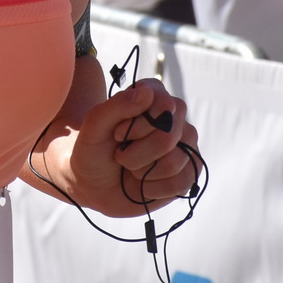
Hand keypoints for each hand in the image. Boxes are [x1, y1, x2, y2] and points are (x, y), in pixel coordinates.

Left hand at [53, 78, 199, 216]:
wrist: (94, 184)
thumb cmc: (94, 149)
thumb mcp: (95, 125)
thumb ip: (117, 106)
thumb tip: (147, 93)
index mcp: (154, 96)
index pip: (163, 106)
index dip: (137, 126)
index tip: (117, 134)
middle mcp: (175, 118)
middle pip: (167, 137)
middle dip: (135, 154)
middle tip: (121, 154)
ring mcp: (186, 145)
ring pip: (173, 163)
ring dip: (142, 172)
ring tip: (132, 168)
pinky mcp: (189, 172)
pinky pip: (180, 183)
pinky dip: (153, 189)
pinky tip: (143, 183)